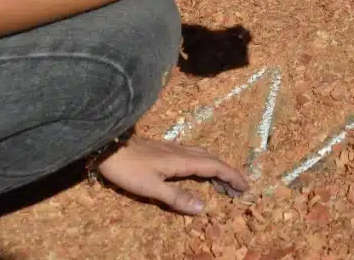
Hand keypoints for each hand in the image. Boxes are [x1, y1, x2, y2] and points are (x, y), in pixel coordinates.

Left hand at [95, 136, 247, 214]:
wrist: (109, 146)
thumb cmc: (129, 169)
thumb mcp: (151, 187)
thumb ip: (176, 197)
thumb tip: (202, 208)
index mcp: (183, 161)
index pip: (215, 167)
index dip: (231, 176)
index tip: (245, 187)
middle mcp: (183, 152)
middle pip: (213, 160)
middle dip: (228, 174)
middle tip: (238, 189)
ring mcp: (174, 149)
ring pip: (204, 156)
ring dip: (217, 169)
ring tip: (222, 184)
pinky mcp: (166, 150)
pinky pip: (195, 156)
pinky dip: (205, 165)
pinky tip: (199, 173)